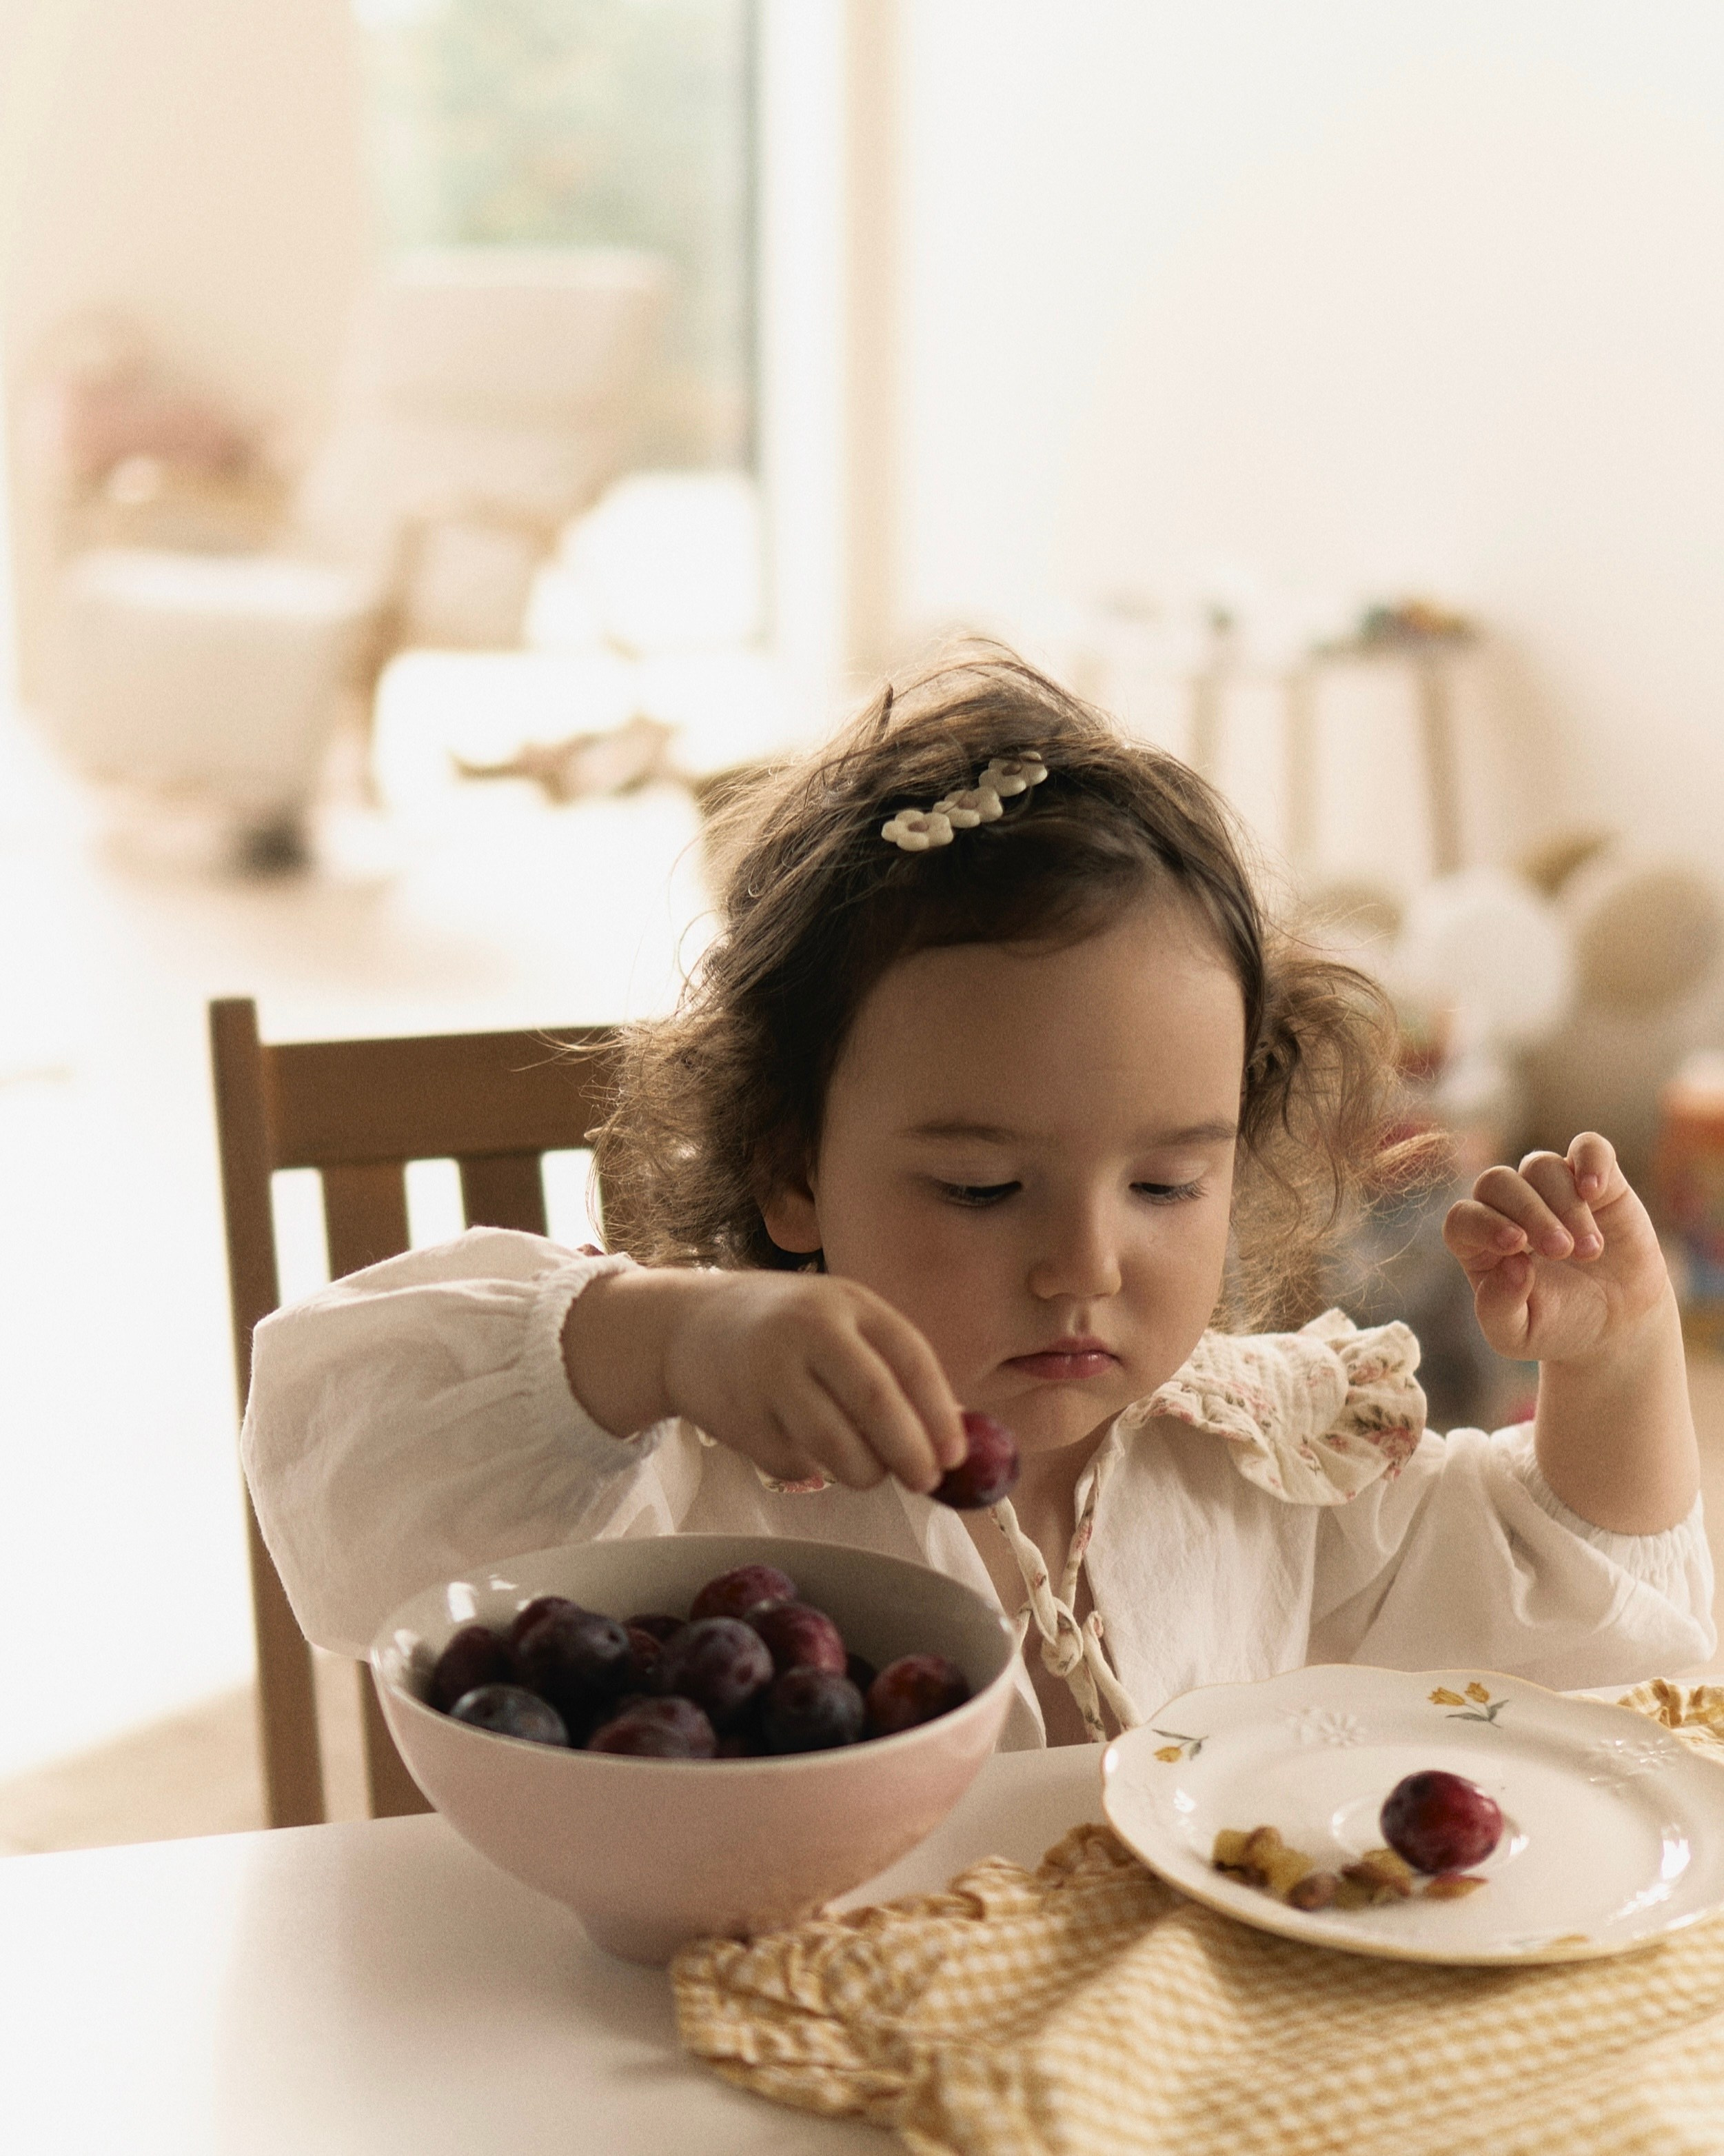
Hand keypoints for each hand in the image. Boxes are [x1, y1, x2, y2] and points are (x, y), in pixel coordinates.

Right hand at [563, 1267, 966, 1493]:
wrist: (686, 1327)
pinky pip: (793, 1463)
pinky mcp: (739, 1415)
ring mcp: (768, 1372)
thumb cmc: (786, 1330)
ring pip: (833, 1442)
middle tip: (926, 1482)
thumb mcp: (840, 1323)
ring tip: (870, 1473)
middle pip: (874, 1399)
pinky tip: (808, 1453)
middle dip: (908, 1450)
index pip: (910, 1358)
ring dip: (865, 1471)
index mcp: (848, 1303)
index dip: (939, 1413)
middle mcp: (808, 1329)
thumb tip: (951, 1439)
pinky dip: (814, 1472)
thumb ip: (891, 1368)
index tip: (956, 1457)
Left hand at [1442, 1132, 1671, 1365]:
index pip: (1462, 1218)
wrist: (1617, 1324)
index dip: (1483, 1224)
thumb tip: (1511, 1266)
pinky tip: (1595, 1190)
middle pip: (1498, 1183)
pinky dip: (1591, 1160)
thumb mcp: (1519, 1334)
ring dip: (1566, 1205)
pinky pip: (1588, 1146)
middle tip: (1562, 1252)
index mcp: (1478, 1243)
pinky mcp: (1596, 1180)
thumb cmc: (1558, 1325)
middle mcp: (1507, 1208)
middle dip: (1530, 1214)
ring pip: (1541, 1166)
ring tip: (1590, 1251)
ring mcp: (1550, 1189)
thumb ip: (1499, 1308)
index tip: (1516, 1246)